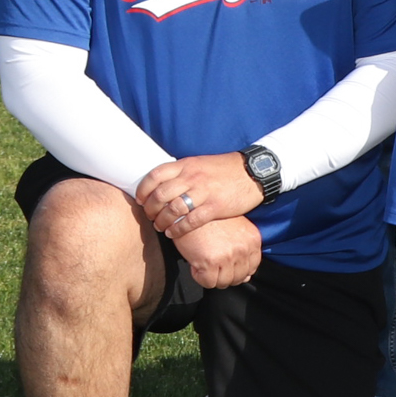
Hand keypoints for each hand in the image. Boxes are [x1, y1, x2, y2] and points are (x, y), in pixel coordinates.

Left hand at [137, 153, 265, 237]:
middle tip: (150, 216)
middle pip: (160, 195)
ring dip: (162, 221)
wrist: (254, 172)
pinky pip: (190, 221)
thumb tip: (164, 183)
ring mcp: (204, 192)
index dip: (143, 190)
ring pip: (173, 209)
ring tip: (160, 227)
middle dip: (150, 209)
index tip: (140, 200)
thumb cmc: (226, 169)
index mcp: (187, 165)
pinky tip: (173, 233)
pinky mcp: (215, 206)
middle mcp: (192, 177)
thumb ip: (183, 172)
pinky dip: (178, 229)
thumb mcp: (201, 163)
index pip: (155, 175)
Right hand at [177, 214, 264, 288]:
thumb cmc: (209, 219)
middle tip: (213, 267)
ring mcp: (228, 255)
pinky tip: (196, 264)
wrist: (188, 210)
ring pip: (224, 282)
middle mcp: (244, 248)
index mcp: (253, 239)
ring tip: (204, 263)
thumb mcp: (234, 230)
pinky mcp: (211, 261)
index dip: (238, 270)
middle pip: (239, 277)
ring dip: (212, 277)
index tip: (227, 267)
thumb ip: (242, 251)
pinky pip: (208, 283)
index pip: (252, 267)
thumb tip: (246, 277)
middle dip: (225, 276)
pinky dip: (199, 277)